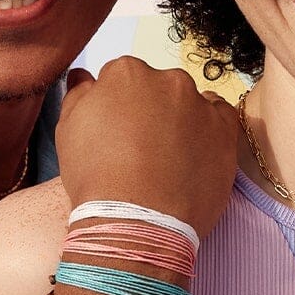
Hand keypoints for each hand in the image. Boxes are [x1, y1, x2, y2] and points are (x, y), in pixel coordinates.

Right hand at [56, 58, 238, 236]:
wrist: (137, 221)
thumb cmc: (96, 177)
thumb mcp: (69, 131)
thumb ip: (79, 95)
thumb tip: (83, 75)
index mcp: (126, 73)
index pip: (122, 78)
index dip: (118, 107)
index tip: (117, 131)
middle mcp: (167, 79)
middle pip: (157, 87)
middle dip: (150, 109)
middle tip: (142, 147)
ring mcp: (200, 103)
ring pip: (188, 102)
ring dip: (180, 119)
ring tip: (167, 158)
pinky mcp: (225, 129)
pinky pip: (220, 117)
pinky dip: (209, 128)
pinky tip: (194, 151)